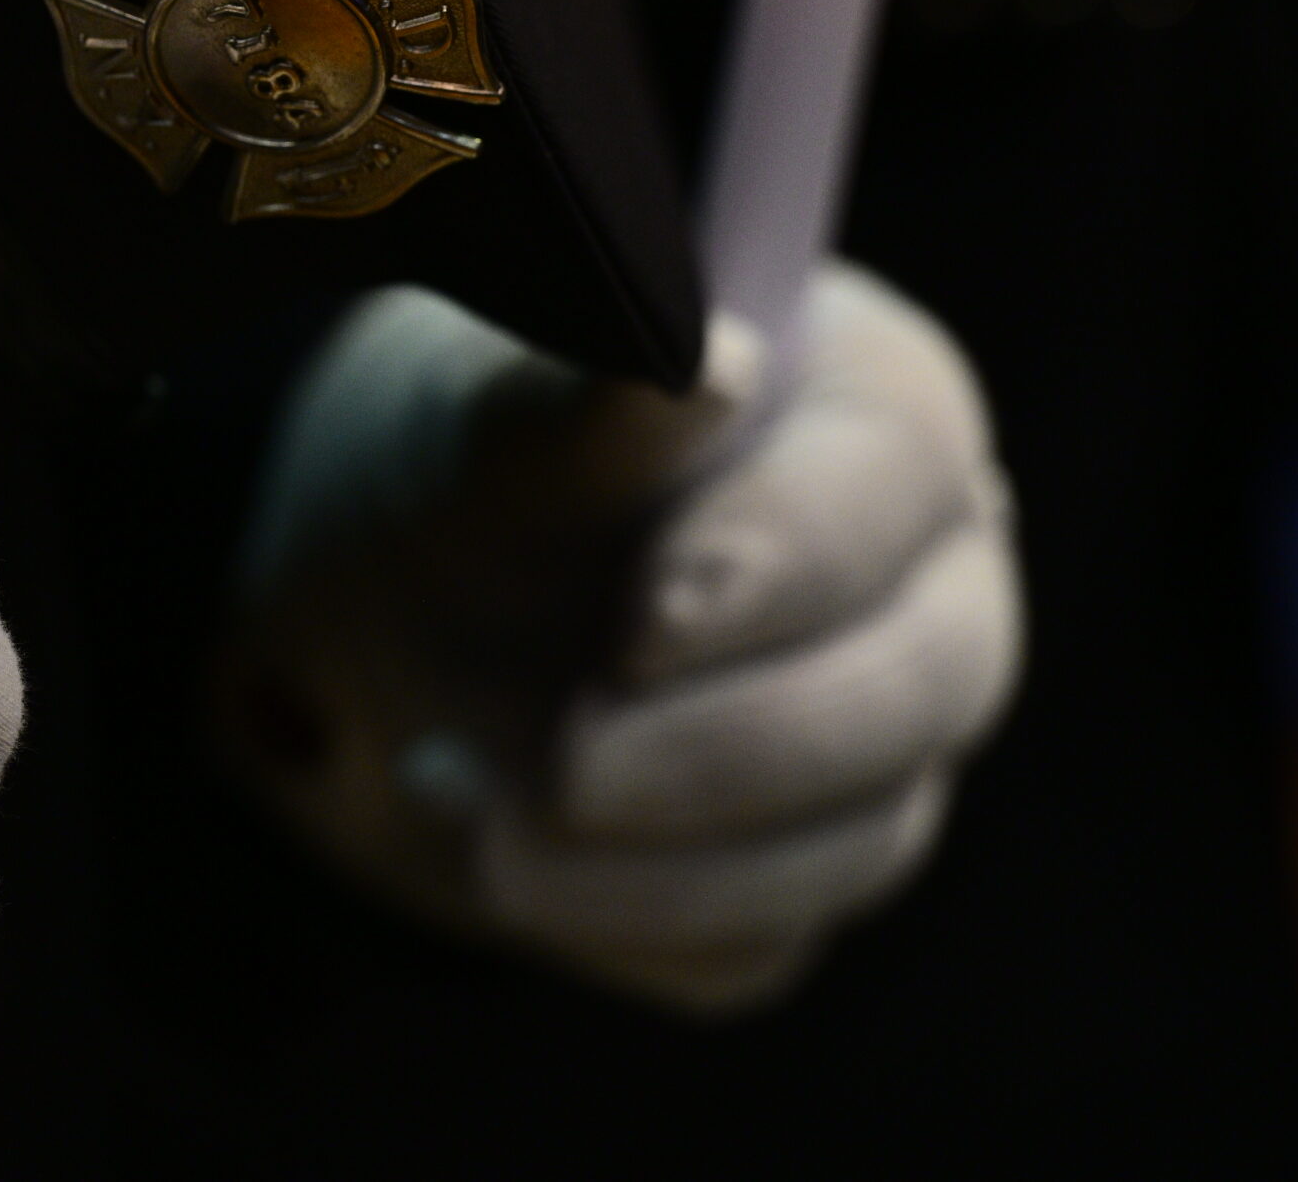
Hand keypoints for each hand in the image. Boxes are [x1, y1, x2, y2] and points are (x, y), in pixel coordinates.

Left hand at [225, 263, 1020, 1010]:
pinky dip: (619, 917)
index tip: (645, 619)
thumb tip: (702, 360)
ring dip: (656, 857)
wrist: (372, 650)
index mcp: (864, 406)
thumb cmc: (449, 494)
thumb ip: (581, 415)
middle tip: (568, 765)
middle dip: (727, 741)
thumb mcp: (467, 448)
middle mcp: (921, 574)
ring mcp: (887, 737)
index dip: (782, 556)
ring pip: (859, 839)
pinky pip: (759, 937)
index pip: (895, 473)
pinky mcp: (809, 869)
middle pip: (925, 679)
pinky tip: (506, 859)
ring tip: (475, 816)